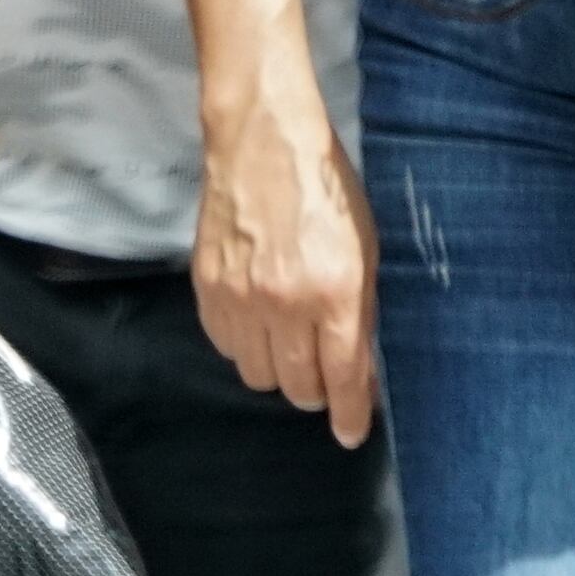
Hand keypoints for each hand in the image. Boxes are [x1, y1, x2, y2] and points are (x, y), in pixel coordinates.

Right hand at [194, 52, 378, 448]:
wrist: (264, 142)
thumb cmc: (326, 190)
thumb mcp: (366, 247)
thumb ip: (361, 310)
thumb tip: (358, 367)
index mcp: (335, 291)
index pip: (343, 378)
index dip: (350, 414)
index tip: (351, 433)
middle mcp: (286, 302)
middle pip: (297, 387)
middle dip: (315, 389)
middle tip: (322, 371)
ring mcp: (241, 298)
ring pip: (258, 375)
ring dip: (278, 368)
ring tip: (288, 338)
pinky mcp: (208, 288)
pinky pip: (226, 347)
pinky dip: (244, 344)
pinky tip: (258, 317)